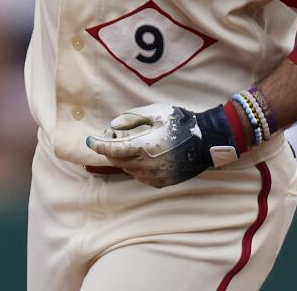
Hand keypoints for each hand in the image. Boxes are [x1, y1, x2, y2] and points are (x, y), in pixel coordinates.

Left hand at [85, 101, 238, 188]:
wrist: (207, 141)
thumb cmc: (182, 123)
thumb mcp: (157, 113)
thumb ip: (133, 118)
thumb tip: (114, 125)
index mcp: (146, 147)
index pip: (114, 150)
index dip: (99, 145)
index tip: (89, 141)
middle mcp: (148, 165)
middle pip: (118, 161)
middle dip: (111, 149)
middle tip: (113, 136)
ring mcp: (156, 176)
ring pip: (129, 169)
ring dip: (123, 158)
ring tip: (129, 143)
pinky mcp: (162, 182)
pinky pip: (140, 176)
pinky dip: (135, 166)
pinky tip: (141, 155)